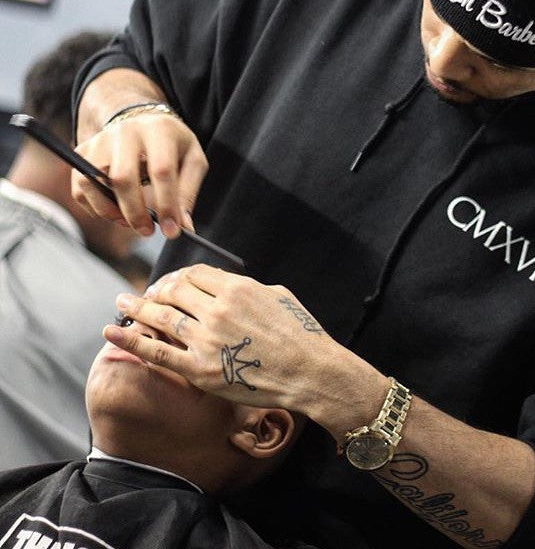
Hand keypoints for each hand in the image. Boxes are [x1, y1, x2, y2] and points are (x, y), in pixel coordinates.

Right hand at [73, 112, 206, 238]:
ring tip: (130, 222)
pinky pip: (80, 186)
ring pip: (93, 182)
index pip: (161, 171)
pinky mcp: (84, 151)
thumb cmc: (172, 144)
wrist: (145, 122)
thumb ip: (188, 192)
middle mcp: (125, 132)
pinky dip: (94, 206)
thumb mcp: (192, 160)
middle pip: (122, 178)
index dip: (166, 205)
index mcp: (158, 131)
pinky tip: (114, 211)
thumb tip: (182, 226)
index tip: (172, 230)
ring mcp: (100, 140)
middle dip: (135, 212)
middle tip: (147, 231)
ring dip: (110, 211)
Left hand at [103, 264, 339, 413]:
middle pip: (173, 291)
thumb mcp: (278, 296)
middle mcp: (217, 310)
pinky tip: (113, 332)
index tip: (171, 282)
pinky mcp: (201, 369)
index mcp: (237, 288)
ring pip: (160, 318)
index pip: (195, 274)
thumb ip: (248, 288)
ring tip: (122, 302)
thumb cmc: (300, 334)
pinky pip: (158, 353)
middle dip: (156, 290)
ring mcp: (206, 340)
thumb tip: (229, 287)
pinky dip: (130, 341)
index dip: (178, 276)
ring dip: (136, 308)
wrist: (310, 371)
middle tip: (145, 294)